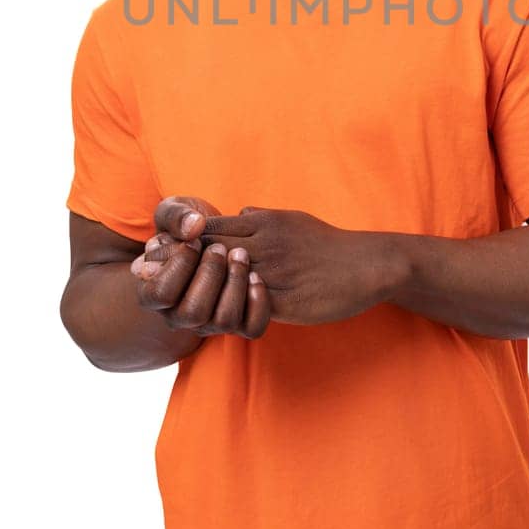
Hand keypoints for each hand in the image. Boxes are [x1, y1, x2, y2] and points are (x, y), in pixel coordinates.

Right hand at [131, 196, 271, 338]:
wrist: (210, 243)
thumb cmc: (185, 229)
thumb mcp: (172, 213)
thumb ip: (176, 216)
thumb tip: (194, 227)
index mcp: (152, 293)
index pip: (161, 294)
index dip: (180, 265)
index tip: (194, 242)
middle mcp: (178, 317)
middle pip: (193, 313)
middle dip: (210, 274)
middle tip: (220, 248)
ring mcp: (208, 324)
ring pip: (224, 321)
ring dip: (235, 284)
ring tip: (240, 255)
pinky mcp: (237, 324)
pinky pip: (252, 328)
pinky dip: (258, 303)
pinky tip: (256, 276)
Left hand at [185, 206, 396, 326]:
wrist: (366, 265)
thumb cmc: (326, 243)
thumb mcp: (292, 219)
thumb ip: (263, 217)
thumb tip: (241, 212)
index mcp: (263, 223)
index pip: (209, 229)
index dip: (187, 242)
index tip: (173, 253)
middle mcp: (263, 246)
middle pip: (208, 254)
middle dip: (185, 265)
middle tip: (163, 277)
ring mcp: (272, 275)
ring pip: (223, 284)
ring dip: (204, 292)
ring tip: (185, 299)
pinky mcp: (284, 303)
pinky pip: (247, 310)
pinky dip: (229, 312)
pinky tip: (218, 316)